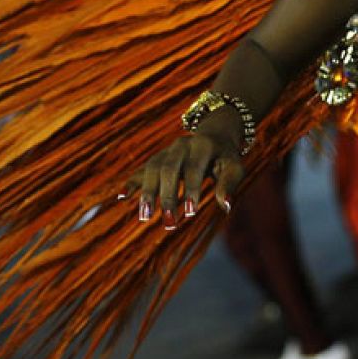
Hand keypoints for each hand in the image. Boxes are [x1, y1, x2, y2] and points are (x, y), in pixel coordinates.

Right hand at [126, 129, 243, 228]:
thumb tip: (227, 206)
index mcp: (202, 145)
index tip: (191, 214)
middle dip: (167, 196)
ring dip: (148, 193)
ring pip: (152, 169)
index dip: (191, 189)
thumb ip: (229, 184)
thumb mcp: (234, 167)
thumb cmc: (225, 158)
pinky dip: (132, 182)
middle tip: (169, 223)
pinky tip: (122, 196)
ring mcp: (167, 150)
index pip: (194, 168)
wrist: (213, 136)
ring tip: (145, 217)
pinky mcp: (157, 159)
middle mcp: (181, 145)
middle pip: (169, 169)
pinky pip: (142, 170)